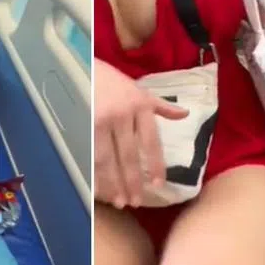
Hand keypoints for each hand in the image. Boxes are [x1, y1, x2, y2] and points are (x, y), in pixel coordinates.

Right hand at [93, 59, 188, 207]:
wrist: (80, 63)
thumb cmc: (112, 80)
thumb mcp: (139, 90)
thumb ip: (160, 107)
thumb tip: (185, 114)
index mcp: (139, 106)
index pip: (151, 142)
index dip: (154, 165)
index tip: (157, 185)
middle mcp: (121, 115)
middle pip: (128, 156)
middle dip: (132, 182)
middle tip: (135, 202)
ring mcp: (98, 120)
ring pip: (106, 160)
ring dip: (112, 184)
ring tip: (118, 201)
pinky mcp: (80, 125)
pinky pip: (88, 155)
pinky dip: (93, 174)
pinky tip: (97, 188)